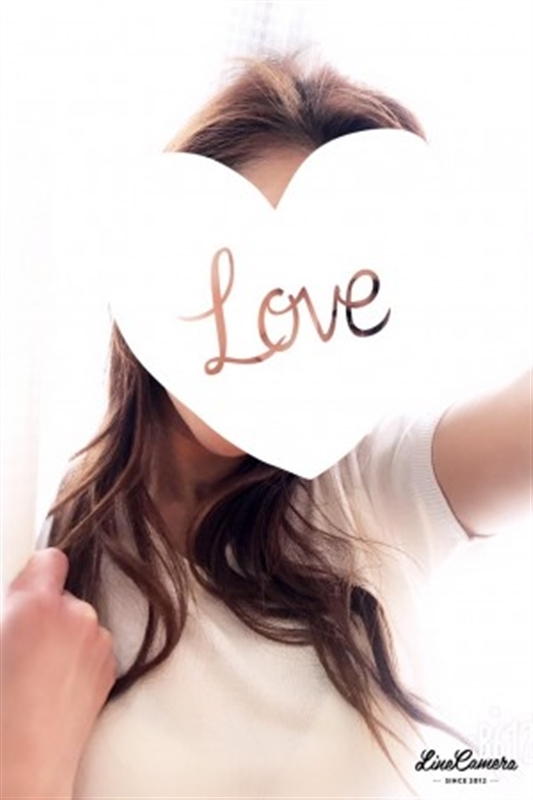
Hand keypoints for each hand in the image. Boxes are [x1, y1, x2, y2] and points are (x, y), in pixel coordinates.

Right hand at [1, 548, 115, 798]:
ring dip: (62, 636)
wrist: (21, 768)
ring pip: (78, 622)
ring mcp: (97, 642)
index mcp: (37, 606)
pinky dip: (77, 658)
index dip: (36, 574)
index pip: (50, 559)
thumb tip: (14, 605)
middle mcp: (76, 616)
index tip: (24, 589)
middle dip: (43, 611)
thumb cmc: (0, 712)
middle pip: (63, 594)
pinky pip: (91, 647)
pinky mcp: (110, 667)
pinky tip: (54, 688)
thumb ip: (7, 612)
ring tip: (36, 675)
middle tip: (18, 645)